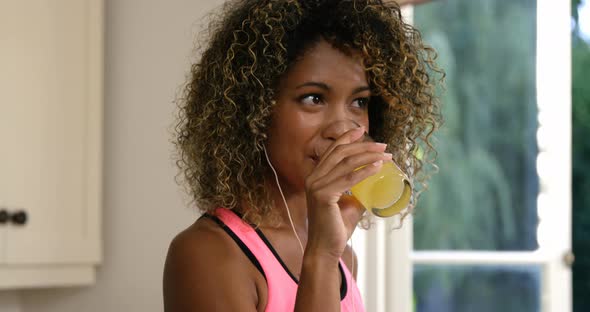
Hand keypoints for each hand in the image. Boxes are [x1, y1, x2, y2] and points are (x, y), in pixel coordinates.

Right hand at [304, 126, 392, 258]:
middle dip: (363, 146)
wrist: (326, 248)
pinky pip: (348, 179)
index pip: (332, 151)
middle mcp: (313, 178)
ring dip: (369, 156)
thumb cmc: (336, 227)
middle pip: (341, 153)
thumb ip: (358, 191)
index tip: (362, 130)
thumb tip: (375, 183)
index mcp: (316, 177)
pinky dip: (364, 171)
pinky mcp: (323, 196)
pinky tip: (377, 167)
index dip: (347, 138)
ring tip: (386, 156)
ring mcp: (316, 186)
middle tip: (383, 145)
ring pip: (346, 163)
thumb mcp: (349, 203)